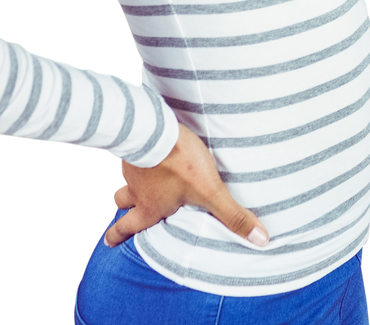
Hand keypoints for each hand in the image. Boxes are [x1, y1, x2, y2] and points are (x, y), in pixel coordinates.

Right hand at [104, 121, 269, 248]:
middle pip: (119, 200)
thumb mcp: (211, 192)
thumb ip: (233, 216)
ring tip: (134, 170)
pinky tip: (143, 138)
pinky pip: (129, 146)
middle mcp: (136, 188)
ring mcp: (131, 162)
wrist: (155, 128)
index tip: (109, 241)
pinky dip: (134, 146)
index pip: (128, 227)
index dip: (118, 235)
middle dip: (120, 204)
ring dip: (128, 174)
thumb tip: (260, 239)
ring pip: (123, 174)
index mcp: (150, 206)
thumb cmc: (180, 164)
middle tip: (118, 206)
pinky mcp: (133, 138)